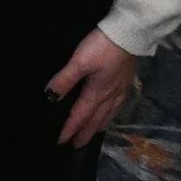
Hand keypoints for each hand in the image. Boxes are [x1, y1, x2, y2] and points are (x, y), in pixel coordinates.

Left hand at [47, 27, 137, 146]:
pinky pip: (117, 105)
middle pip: (96, 119)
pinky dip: (111, 115)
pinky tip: (111, 113)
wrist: (131, 34)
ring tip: (92, 134)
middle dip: (85, 133)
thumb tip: (49, 97)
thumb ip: (65, 79)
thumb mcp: (80, 62)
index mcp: (97, 92)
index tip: (61, 142)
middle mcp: (110, 95)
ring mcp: (120, 89)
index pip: (80, 115)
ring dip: (98, 126)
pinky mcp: (127, 81)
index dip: (70, 129)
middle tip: (76, 146)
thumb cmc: (103, 47)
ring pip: (108, 114)